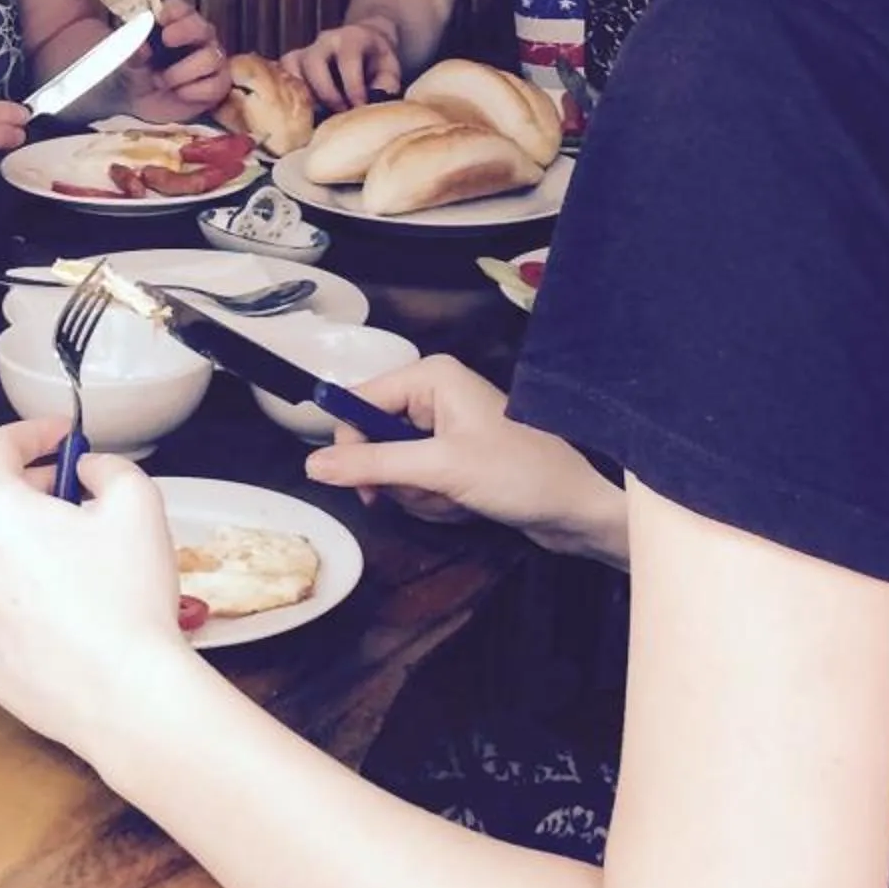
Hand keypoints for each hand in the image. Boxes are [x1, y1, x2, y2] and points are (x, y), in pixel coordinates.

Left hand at [0, 417, 195, 753]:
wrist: (125, 695)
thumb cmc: (129, 593)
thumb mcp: (139, 502)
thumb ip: (108, 467)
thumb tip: (86, 472)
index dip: (35, 434)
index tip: (66, 439)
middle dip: (36, 498)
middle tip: (81, 506)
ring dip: (28, 557)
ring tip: (81, 575)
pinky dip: (23, 609)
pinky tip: (67, 625)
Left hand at [118, 0, 232, 120]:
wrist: (137, 103)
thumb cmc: (133, 72)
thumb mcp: (121, 60)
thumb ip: (129, 51)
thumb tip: (143, 47)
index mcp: (174, 24)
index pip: (180, 8)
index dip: (172, 11)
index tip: (160, 19)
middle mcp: (198, 38)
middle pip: (203, 27)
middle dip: (184, 32)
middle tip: (166, 41)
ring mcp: (211, 61)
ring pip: (212, 58)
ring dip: (181, 72)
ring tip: (161, 81)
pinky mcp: (217, 86)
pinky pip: (215, 86)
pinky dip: (192, 92)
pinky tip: (178, 93)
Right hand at [285, 19, 403, 110]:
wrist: (364, 41)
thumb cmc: (377, 61)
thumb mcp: (390, 69)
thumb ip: (385, 86)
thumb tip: (372, 104)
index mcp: (352, 38)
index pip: (348, 61)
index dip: (353, 88)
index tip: (358, 109)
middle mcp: (325, 40)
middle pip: (314, 63)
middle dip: (327, 94)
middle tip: (340, 114)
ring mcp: (305, 49)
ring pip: (292, 69)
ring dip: (305, 96)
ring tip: (320, 114)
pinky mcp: (292, 61)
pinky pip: (281, 77)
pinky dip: (289, 95)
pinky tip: (305, 111)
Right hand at [305, 354, 628, 562]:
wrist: (576, 510)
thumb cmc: (517, 475)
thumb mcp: (440, 469)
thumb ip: (374, 463)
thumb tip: (311, 465)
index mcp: (430, 377)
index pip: (359, 402)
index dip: (354, 446)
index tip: (368, 487)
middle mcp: (433, 394)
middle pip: (374, 439)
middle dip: (398, 478)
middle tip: (430, 492)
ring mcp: (444, 427)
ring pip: (394, 468)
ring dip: (419, 495)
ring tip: (456, 500)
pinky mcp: (454, 458)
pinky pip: (417, 481)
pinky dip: (434, 501)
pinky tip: (464, 506)